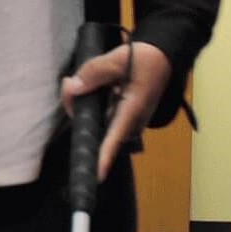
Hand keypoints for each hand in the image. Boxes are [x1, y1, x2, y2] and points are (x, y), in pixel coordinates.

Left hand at [60, 40, 172, 181]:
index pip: (115, 138)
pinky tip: (83, 85)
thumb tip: (73, 87)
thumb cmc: (146, 59)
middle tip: (68, 83)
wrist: (162, 56)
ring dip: (81, 104)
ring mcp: (125, 120)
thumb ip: (94, 72)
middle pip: (96, 128)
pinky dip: (88, 102)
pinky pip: (99, 115)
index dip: (103, 157)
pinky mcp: (120, 115)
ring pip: (95, 121)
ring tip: (74, 81)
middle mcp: (129, 122)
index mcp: (133, 110)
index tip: (96, 176)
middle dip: (77, 110)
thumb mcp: (119, 59)